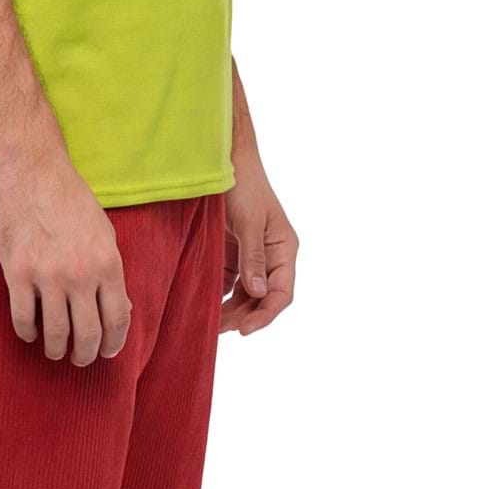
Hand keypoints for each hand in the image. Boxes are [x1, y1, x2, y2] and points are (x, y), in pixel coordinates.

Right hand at [0, 155, 132, 366]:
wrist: (33, 171)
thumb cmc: (71, 199)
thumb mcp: (105, 233)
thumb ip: (111, 272)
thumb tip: (121, 308)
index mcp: (107, 264)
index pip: (117, 319)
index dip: (114, 344)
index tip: (107, 353)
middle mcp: (80, 274)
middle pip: (88, 334)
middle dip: (85, 354)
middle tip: (80, 358)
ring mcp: (48, 276)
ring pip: (56, 333)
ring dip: (57, 350)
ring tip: (55, 351)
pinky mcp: (18, 273)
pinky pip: (23, 319)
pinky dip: (27, 333)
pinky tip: (30, 333)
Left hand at [221, 160, 297, 336]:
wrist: (222, 159)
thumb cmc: (243, 184)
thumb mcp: (249, 222)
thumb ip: (253, 258)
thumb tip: (258, 293)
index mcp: (284, 248)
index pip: (281, 292)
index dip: (265, 314)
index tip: (244, 329)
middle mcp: (270, 255)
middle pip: (262, 297)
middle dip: (244, 315)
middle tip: (219, 329)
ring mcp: (249, 256)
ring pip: (244, 293)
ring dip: (230, 309)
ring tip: (210, 323)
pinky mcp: (229, 253)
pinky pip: (226, 281)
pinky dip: (217, 295)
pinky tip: (204, 304)